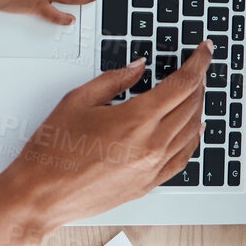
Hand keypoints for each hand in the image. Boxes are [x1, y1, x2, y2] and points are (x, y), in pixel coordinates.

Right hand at [0, 42, 211, 245]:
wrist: (41, 195)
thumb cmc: (52, 151)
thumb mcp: (77, 101)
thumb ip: (114, 80)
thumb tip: (138, 68)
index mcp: (135, 120)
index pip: (182, 84)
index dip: (199, 63)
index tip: (204, 50)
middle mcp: (151, 145)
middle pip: (191, 105)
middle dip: (198, 81)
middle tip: (196, 67)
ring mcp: (152, 168)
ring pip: (191, 130)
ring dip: (197, 107)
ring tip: (195, 92)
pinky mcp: (148, 184)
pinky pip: (183, 157)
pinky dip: (193, 138)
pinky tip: (194, 129)